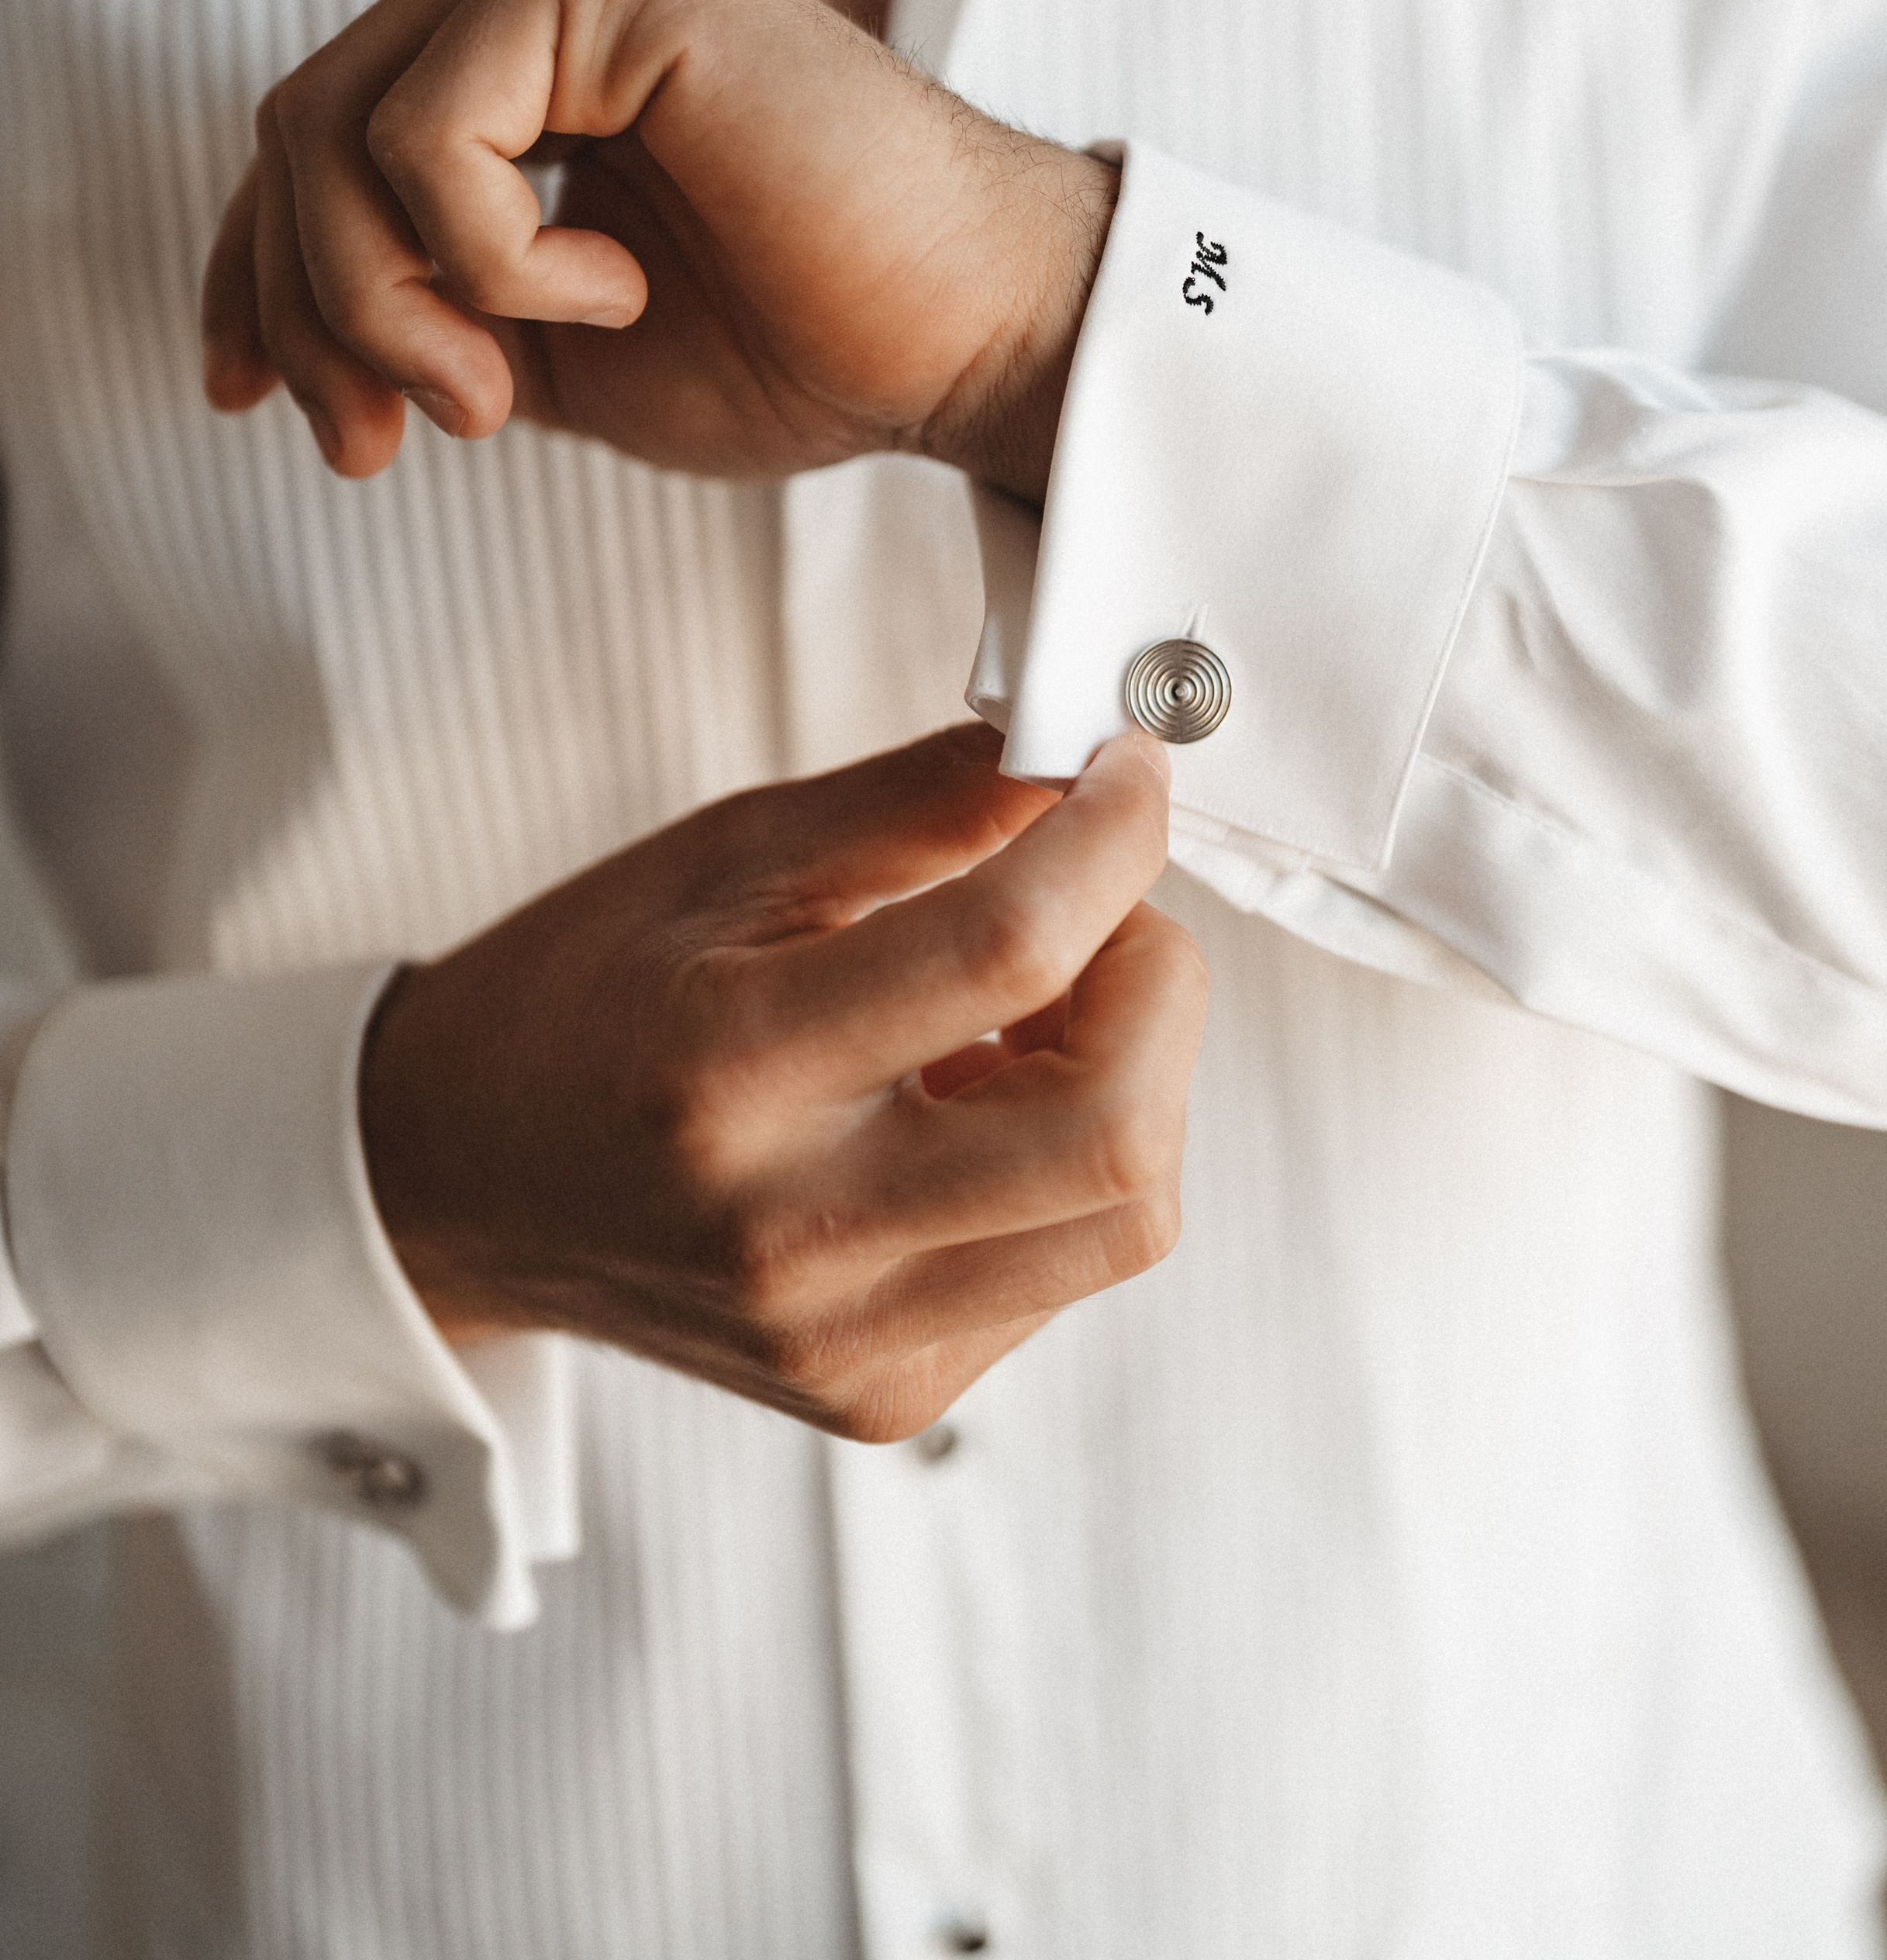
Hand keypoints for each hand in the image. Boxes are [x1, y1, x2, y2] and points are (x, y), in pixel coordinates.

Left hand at [200, 0, 1118, 502]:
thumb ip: (429, 310)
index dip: (251, 266)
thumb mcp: (552, 351)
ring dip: (386, 305)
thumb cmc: (802, 346)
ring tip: (500, 392)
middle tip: (385, 442)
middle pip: (296, 130)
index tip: (243, 394)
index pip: (315, 136)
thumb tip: (275, 339)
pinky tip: (611, 285)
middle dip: (308, 312)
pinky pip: (426, 134)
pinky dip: (486, 260)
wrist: (967, 337)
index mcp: (530, 51)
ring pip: (329, 128)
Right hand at [359, 727, 1202, 1436]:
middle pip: (1114, 1125)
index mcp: (727, 1070)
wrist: (466, 1183)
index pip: (1007, 951)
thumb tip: (1081, 756)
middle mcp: (793, 1235)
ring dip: (1137, 1076)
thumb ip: (921, 804)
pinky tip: (977, 1097)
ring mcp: (846, 1339)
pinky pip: (1070, 1265)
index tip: (1126, 771)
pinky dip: (1070, 1156)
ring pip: (1129, 1215)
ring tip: (1034, 1006)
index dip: (1111, 837)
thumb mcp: (730, 855)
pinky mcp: (885, 1395)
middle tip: (1096, 902)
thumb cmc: (586, 998)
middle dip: (1155, 975)